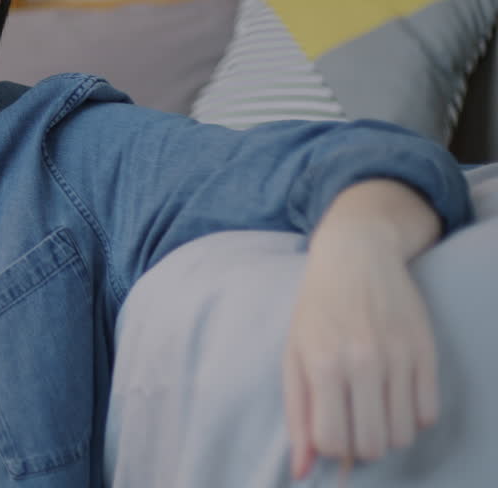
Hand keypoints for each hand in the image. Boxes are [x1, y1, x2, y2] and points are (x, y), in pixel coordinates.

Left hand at [283, 239, 438, 478]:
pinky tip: (395, 397)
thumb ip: (297, 414)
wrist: (356, 256)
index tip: (328, 430)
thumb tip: (300, 472)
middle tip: (352, 423)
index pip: (332, 441)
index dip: (329, 446)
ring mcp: (399, 356)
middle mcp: (363, 362)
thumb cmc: (316, 309)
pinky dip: (413, 417)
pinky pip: (429, 413)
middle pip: (372, 445)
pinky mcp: (427, 351)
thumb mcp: (294, 355)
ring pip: (403, 435)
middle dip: (359, 446)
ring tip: (373, 409)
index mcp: (322, 363)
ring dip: (387, 434)